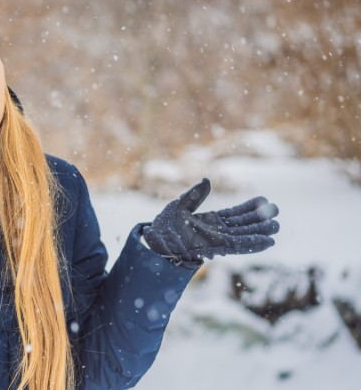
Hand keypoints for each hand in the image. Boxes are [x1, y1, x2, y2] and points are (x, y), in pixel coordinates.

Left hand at [143, 179, 279, 266]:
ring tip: (277, 227)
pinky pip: (237, 247)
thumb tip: (207, 181)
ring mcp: (216, 241)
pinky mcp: (215, 249)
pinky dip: (252, 244)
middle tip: (276, 211)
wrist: (154, 242)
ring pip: (243, 237)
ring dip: (259, 232)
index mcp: (208, 222)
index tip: (264, 201)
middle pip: (242, 225)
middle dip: (258, 220)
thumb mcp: (179, 205)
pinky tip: (267, 242)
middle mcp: (215, 232)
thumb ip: (195, 195)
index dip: (248, 208)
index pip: (233, 215)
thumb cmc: (163, 226)